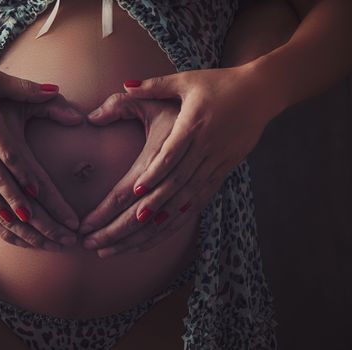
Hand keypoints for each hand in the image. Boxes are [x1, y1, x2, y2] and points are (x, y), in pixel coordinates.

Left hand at [80, 65, 279, 257]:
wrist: (262, 91)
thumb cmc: (220, 84)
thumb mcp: (186, 81)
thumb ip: (154, 85)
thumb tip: (125, 84)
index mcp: (194, 124)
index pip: (171, 154)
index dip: (154, 173)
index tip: (135, 190)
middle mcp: (206, 147)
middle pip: (176, 182)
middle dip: (151, 205)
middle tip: (129, 222)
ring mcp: (218, 161)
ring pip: (188, 196)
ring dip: (164, 217)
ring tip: (140, 235)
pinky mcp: (225, 169)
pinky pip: (203, 196)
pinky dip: (185, 212)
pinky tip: (167, 227)